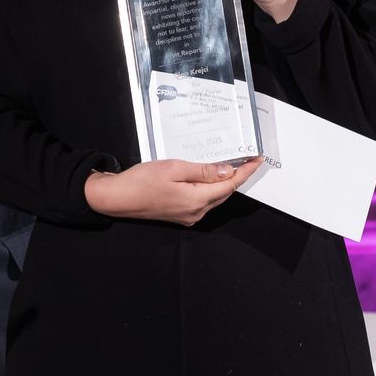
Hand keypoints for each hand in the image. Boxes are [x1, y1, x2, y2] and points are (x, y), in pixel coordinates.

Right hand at [84, 158, 263, 225]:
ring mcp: (188, 216)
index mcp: (197, 200)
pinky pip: (203, 201)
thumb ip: (202, 171)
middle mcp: (197, 212)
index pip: (230, 185)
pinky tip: (207, 177)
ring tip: (230, 165)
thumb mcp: (173, 168)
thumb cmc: (141, 180)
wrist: (117, 199)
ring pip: (214, 198)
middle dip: (237, 177)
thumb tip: (227, 171)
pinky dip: (210, 188)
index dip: (245, 172)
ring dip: (223, 183)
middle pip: (224, 193)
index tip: (257, 159)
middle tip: (247, 159)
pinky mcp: (180, 215)